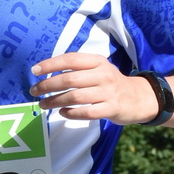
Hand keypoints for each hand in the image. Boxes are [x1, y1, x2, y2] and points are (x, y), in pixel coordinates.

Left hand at [29, 52, 159, 124]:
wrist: (139, 97)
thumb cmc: (111, 83)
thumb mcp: (99, 69)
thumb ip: (79, 69)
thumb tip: (49, 73)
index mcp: (98, 61)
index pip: (70, 59)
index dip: (51, 64)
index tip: (35, 71)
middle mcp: (103, 75)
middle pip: (70, 79)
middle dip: (48, 85)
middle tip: (34, 91)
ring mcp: (108, 93)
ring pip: (75, 97)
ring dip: (55, 101)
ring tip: (44, 104)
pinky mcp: (111, 109)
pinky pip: (86, 112)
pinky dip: (71, 113)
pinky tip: (62, 113)